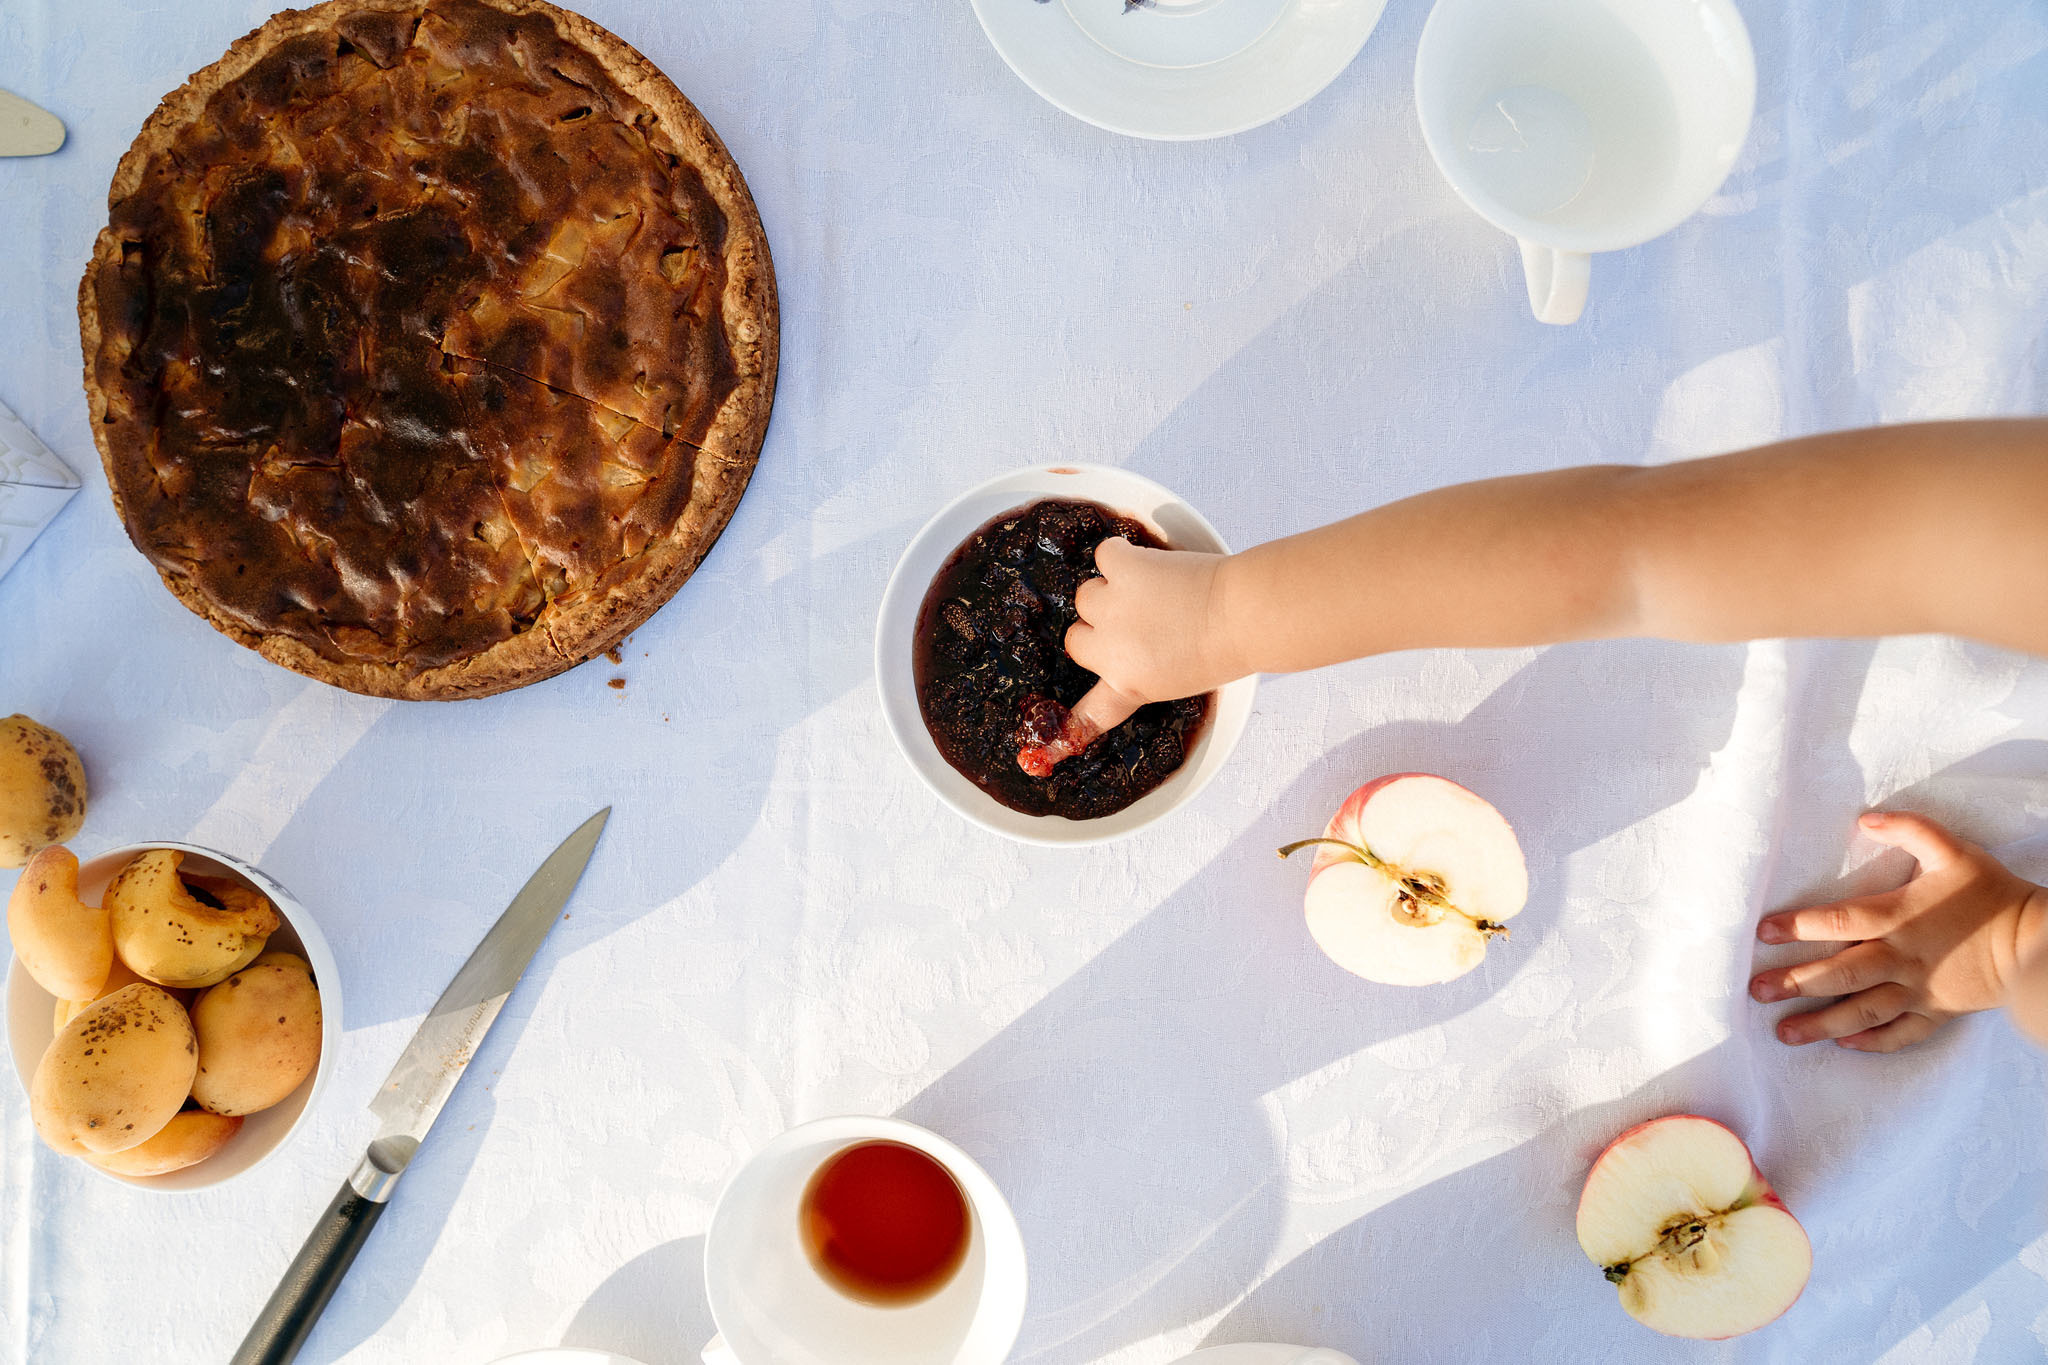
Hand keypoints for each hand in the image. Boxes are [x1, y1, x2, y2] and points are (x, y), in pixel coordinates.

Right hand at [1020, 539, 1236, 772]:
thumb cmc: (1227, 649)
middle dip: (1101, 629)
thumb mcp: (1180, 680)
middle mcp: (1111, 651)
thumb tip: (1138, 644)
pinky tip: (1146, 563)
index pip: (1091, 713)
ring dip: (1111, 590)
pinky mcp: (1123, 569)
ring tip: (1148, 590)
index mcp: (1128, 686)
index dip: (1069, 728)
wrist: (1242, 613)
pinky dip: (1122, 556)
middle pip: (1077, 638)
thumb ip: (1146, 668)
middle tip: (1136, 622)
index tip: (1051, 746)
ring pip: (1087, 594)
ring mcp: (1112, 608)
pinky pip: (1105, 555)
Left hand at [1749, 811, 2047, 1052]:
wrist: (2039, 941)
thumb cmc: (1992, 893)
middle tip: (1756, 992)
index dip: (1797, 926)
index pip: (1837, 921)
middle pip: (1840, 973)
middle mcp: (1901, 958)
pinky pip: (1902, 1034)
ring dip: (1822, 1024)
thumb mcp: (1953, 850)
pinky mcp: (1939, 1012)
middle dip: (1795, 983)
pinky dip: (1874, 1042)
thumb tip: (1866, 818)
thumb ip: (1910, 830)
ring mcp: (1919, 989)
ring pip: (1863, 1011)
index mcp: (1898, 917)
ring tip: (1784, 1034)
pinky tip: (1845, 1045)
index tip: (1762, 933)